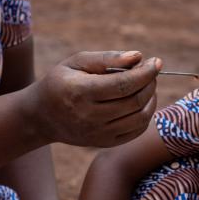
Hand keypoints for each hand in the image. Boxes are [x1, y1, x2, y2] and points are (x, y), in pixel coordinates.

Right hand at [30, 50, 160, 147]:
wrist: (42, 116)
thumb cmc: (62, 81)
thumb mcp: (77, 62)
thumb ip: (107, 58)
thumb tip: (138, 56)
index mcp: (81, 92)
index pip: (123, 84)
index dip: (145, 73)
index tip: (156, 61)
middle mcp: (89, 116)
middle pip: (134, 101)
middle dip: (150, 83)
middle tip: (151, 71)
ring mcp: (98, 133)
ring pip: (140, 118)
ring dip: (151, 98)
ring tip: (147, 84)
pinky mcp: (104, 143)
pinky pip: (136, 131)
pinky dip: (146, 115)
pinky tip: (142, 101)